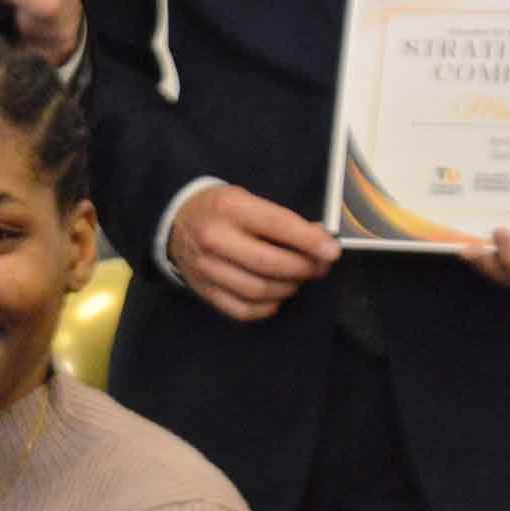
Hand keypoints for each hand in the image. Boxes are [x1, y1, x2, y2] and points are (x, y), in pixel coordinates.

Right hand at [166, 183, 339, 323]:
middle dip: (304, 268)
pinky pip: (243, 310)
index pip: (279, 226)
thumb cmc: (221, 209)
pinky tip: (274, 295)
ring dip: (288, 288)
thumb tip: (322, 241)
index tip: (333, 251)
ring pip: (260, 290)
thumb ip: (284, 220)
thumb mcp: (249, 200)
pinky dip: (267, 307)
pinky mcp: (204, 290)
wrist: (176, 221)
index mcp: (230, 209)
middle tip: (318, 267)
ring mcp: (206, 268)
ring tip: (296, 279)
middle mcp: (215, 238)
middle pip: (271, 264)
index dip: (311, 242)